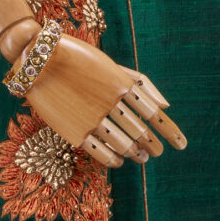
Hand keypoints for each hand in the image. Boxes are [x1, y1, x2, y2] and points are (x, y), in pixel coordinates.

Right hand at [8, 26, 186, 170]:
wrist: (38, 59)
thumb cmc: (81, 60)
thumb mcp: (114, 66)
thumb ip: (142, 84)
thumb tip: (166, 107)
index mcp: (121, 85)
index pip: (153, 114)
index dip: (170, 131)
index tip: (181, 144)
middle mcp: (109, 103)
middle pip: (140, 132)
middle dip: (153, 145)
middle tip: (157, 152)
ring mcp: (91, 118)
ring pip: (123, 145)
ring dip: (136, 154)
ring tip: (142, 157)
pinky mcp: (74, 132)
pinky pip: (101, 152)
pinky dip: (114, 159)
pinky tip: (120, 161)